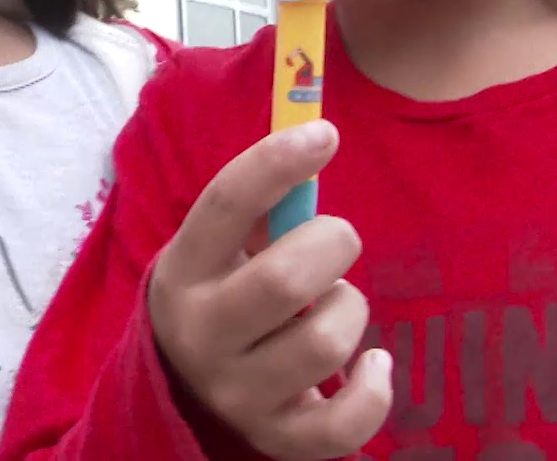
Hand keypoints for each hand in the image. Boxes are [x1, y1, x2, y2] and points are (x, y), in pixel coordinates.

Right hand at [146, 120, 391, 459]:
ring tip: (336, 305)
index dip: (276, 162)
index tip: (325, 133)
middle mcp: (201, 333)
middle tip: (336, 239)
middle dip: (332, 244)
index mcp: (182, 270)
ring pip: (324, 344)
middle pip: (285, 280)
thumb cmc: (222, 292)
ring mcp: (236, 392)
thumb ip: (261, 204)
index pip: (225, 204)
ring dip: (350, 311)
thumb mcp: (218, 248)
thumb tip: (314, 128)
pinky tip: (371, 365)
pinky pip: (344, 424)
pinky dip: (374, 389)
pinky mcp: (275, 437)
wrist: (183, 386)